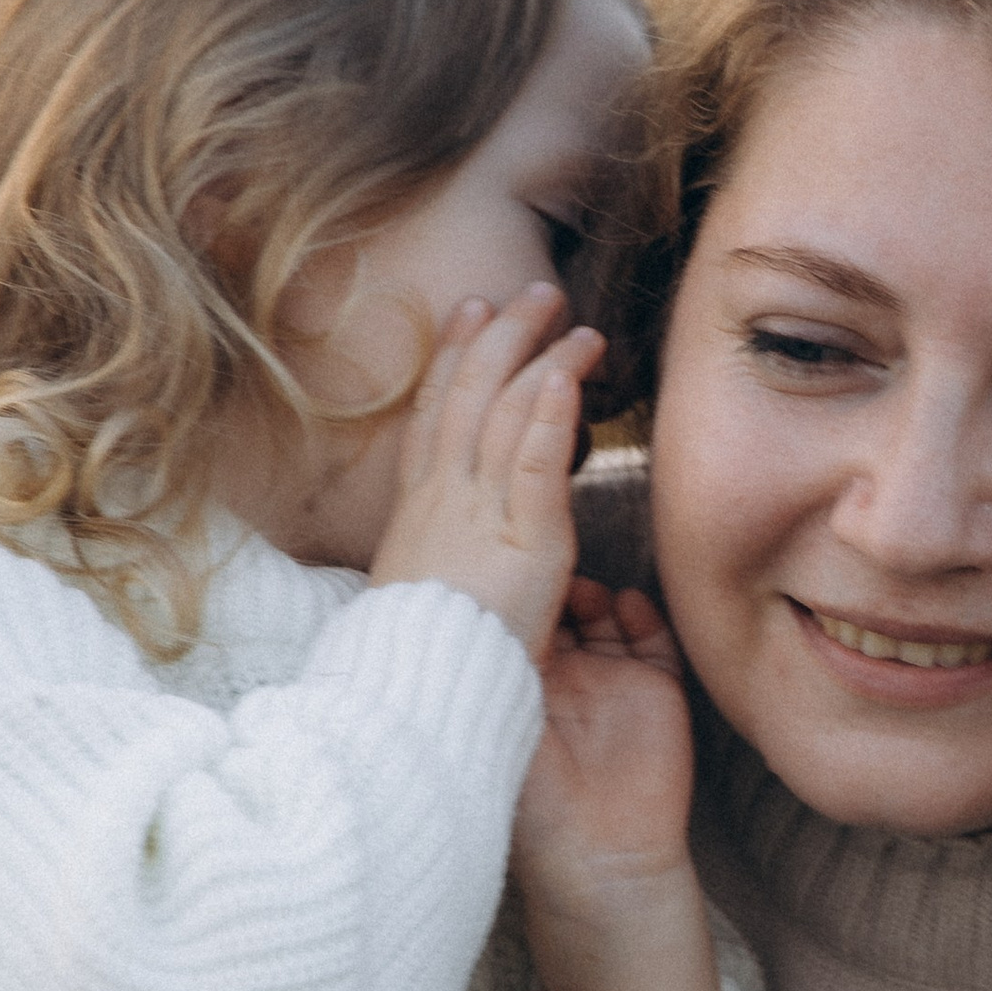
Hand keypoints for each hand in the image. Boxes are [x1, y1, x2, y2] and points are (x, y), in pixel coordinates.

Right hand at [370, 289, 599, 658]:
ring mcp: (480, 516)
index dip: (453, 358)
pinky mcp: (525, 543)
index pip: (435, 416)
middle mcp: (443, 501)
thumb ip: (445, 556)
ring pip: (507, 416)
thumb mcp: (422, 594)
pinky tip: (567, 376)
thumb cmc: (418, 662)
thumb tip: (457, 549)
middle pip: (469, 396)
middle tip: (535, 293)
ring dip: (543, 361)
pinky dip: (551, 415)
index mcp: (418, 514)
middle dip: (503, 337)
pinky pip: (535, 464)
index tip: (470, 311)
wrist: (412, 698)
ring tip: (579, 326)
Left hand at [516, 582, 697, 910]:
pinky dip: (643, 611)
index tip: (502, 558)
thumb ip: (501, 663)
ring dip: (595, 589)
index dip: (511, 585)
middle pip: (561, 602)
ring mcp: (611, 679)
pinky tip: (626, 603)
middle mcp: (563, 676)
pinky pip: (654, 634)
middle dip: (555, 575)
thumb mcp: (502, 723)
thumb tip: (490, 596)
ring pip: (607, 611)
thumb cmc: (531, 800)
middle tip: (545, 558)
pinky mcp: (656, 687)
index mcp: (516, 683)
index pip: (514, 614)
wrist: (599, 857)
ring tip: (582, 588)